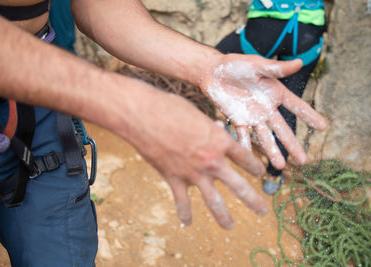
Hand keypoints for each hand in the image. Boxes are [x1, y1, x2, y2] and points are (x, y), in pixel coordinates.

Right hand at [125, 85, 267, 228]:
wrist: (144, 116)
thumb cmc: (170, 108)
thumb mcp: (197, 114)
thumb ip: (209, 126)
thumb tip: (216, 128)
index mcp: (220, 141)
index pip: (245, 158)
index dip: (255, 166)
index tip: (260, 172)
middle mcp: (212, 161)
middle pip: (239, 186)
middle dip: (253, 200)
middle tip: (262, 210)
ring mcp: (193, 174)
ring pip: (214, 202)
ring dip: (224, 217)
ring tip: (230, 226)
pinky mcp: (174, 180)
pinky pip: (182, 202)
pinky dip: (185, 214)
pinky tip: (187, 223)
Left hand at [199, 54, 326, 168]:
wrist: (212, 72)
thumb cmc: (235, 64)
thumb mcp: (256, 65)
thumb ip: (276, 68)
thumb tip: (299, 62)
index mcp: (275, 92)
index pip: (296, 106)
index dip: (309, 116)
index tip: (323, 127)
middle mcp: (266, 108)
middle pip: (282, 129)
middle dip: (293, 145)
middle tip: (304, 161)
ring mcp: (252, 116)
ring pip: (265, 137)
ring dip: (272, 151)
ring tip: (280, 167)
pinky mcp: (237, 120)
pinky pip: (242, 136)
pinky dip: (245, 147)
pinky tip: (249, 160)